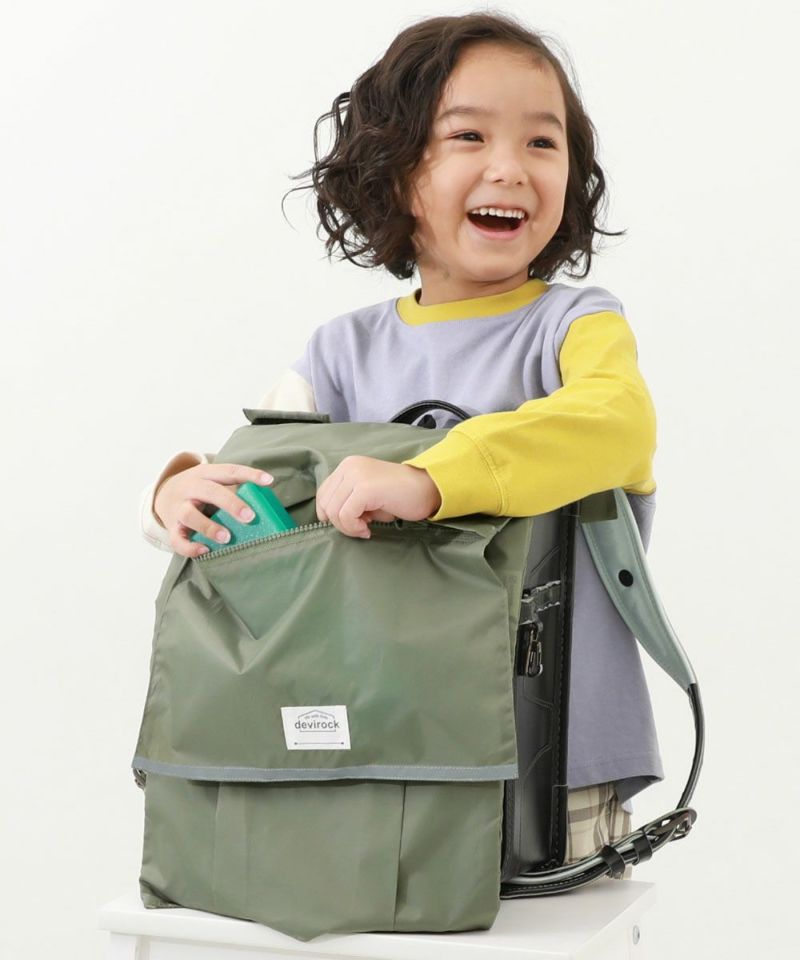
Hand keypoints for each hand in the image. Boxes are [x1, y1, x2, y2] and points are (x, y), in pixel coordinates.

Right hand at [154, 462, 274, 557]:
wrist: (164, 494)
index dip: (249, 474)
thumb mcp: (213, 482)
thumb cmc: (200, 491)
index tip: (268, 481)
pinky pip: (178, 540)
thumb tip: (268, 509)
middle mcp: (190, 488)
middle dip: (231, 504)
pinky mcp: (172, 528)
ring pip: (190, 515)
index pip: (228, 471)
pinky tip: (206, 551)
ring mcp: (178, 508)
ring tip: (227, 537)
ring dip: (209, 526)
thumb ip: (234, 490)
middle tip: (250, 517)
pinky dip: (190, 547)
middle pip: (209, 491)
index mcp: (205, 474)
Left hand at [315, 455, 441, 537]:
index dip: (330, 514)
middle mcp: (349, 467)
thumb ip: (347, 501)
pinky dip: (354, 528)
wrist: (427, 488)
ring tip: (366, 528)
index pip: (323, 493)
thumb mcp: (366, 496)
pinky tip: (368, 529)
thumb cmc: (399, 495)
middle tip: (360, 527)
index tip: (350, 523)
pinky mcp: (364, 488)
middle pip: (325, 503)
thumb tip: (330, 518)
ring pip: (333, 511)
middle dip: (340, 523)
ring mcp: (356, 476)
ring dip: (348, 527)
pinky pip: (346, 515)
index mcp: (348, 466)